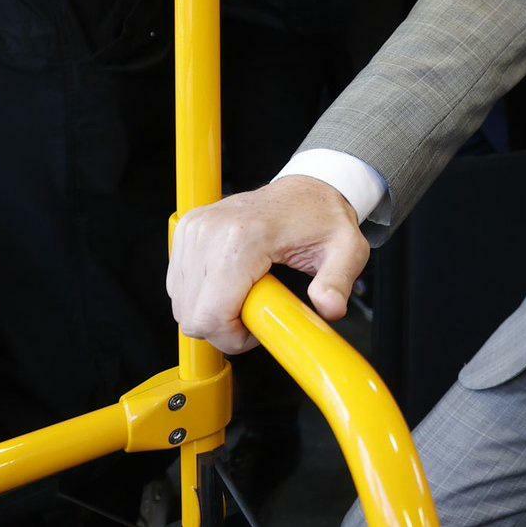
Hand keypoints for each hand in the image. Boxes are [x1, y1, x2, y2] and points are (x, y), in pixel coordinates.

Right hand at [169, 176, 369, 354]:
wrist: (305, 189)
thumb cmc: (322, 218)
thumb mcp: (346, 250)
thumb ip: (337, 283)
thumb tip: (329, 307)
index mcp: (244, 237)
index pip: (211, 314)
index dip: (233, 337)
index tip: (259, 329)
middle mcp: (211, 231)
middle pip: (192, 314)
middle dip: (223, 328)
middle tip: (256, 312)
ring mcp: (194, 229)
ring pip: (182, 302)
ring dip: (212, 311)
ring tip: (247, 294)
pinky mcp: (186, 231)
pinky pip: (179, 285)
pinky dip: (201, 295)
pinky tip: (230, 283)